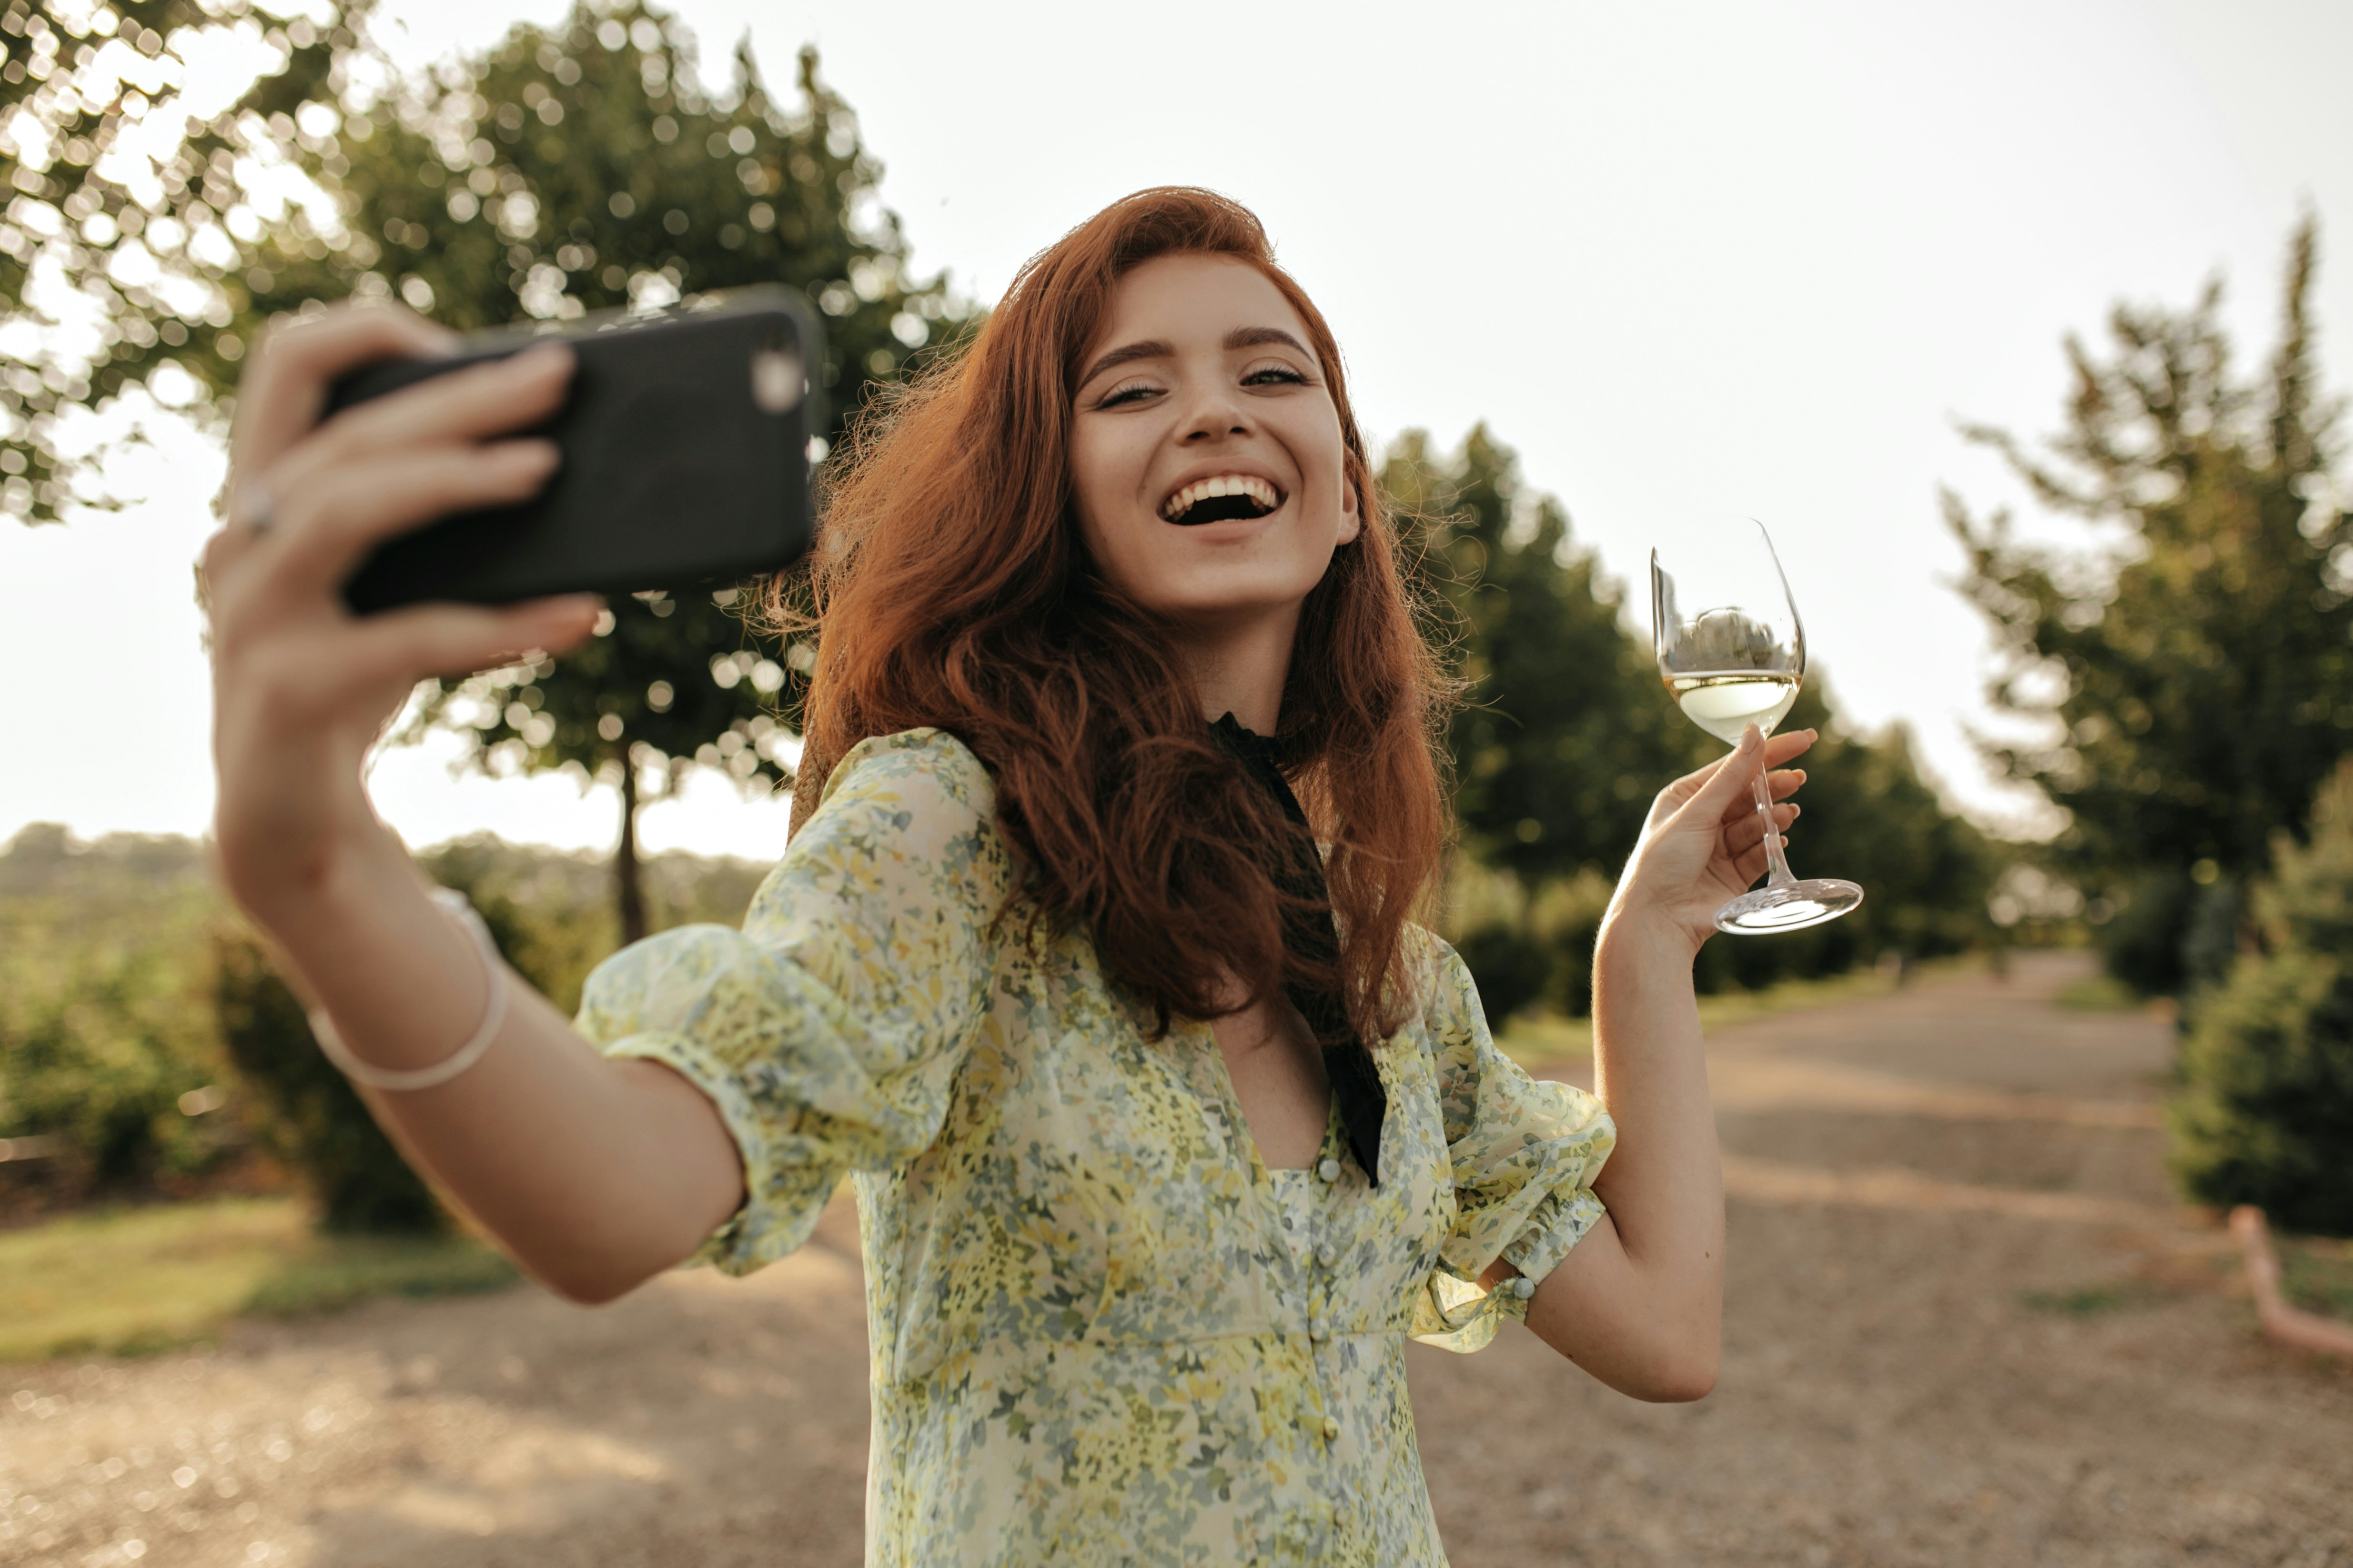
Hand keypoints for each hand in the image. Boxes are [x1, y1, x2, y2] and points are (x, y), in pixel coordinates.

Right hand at [200, 302, 601, 916]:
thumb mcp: (388, 588)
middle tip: (560, 378)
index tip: (460, 341)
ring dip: (453, 481)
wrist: (290, 817)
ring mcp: (251, 614)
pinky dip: (500, 626)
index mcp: (261, 498)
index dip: (369, 334)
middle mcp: (239, 541)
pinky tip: (578, 615)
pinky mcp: (288, 688)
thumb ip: (430, 527)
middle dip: (460, 399)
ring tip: (549, 468)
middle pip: (349, 435)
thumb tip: (557, 466)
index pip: (287, 368)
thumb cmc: (352, 681)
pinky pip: (405, 640)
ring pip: (347, 509)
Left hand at [1604, 725, 1816, 954]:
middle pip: (1749, 794)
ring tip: (1789, 812)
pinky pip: (1760, 853)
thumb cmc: (1663, 861)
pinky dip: (1771, 845)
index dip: (1769, 752)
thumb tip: (1756, 732)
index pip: (1734, 766)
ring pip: (1757, 823)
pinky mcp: (1734, 874)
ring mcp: (1720, 848)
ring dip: (1774, 816)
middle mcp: (1703, 819)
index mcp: (1686, 797)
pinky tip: (1780, 839)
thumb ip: (1731, 776)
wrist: (1658, 919)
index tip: (1804, 740)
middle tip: (1799, 778)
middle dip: (1774, 785)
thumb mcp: (1697, 812)